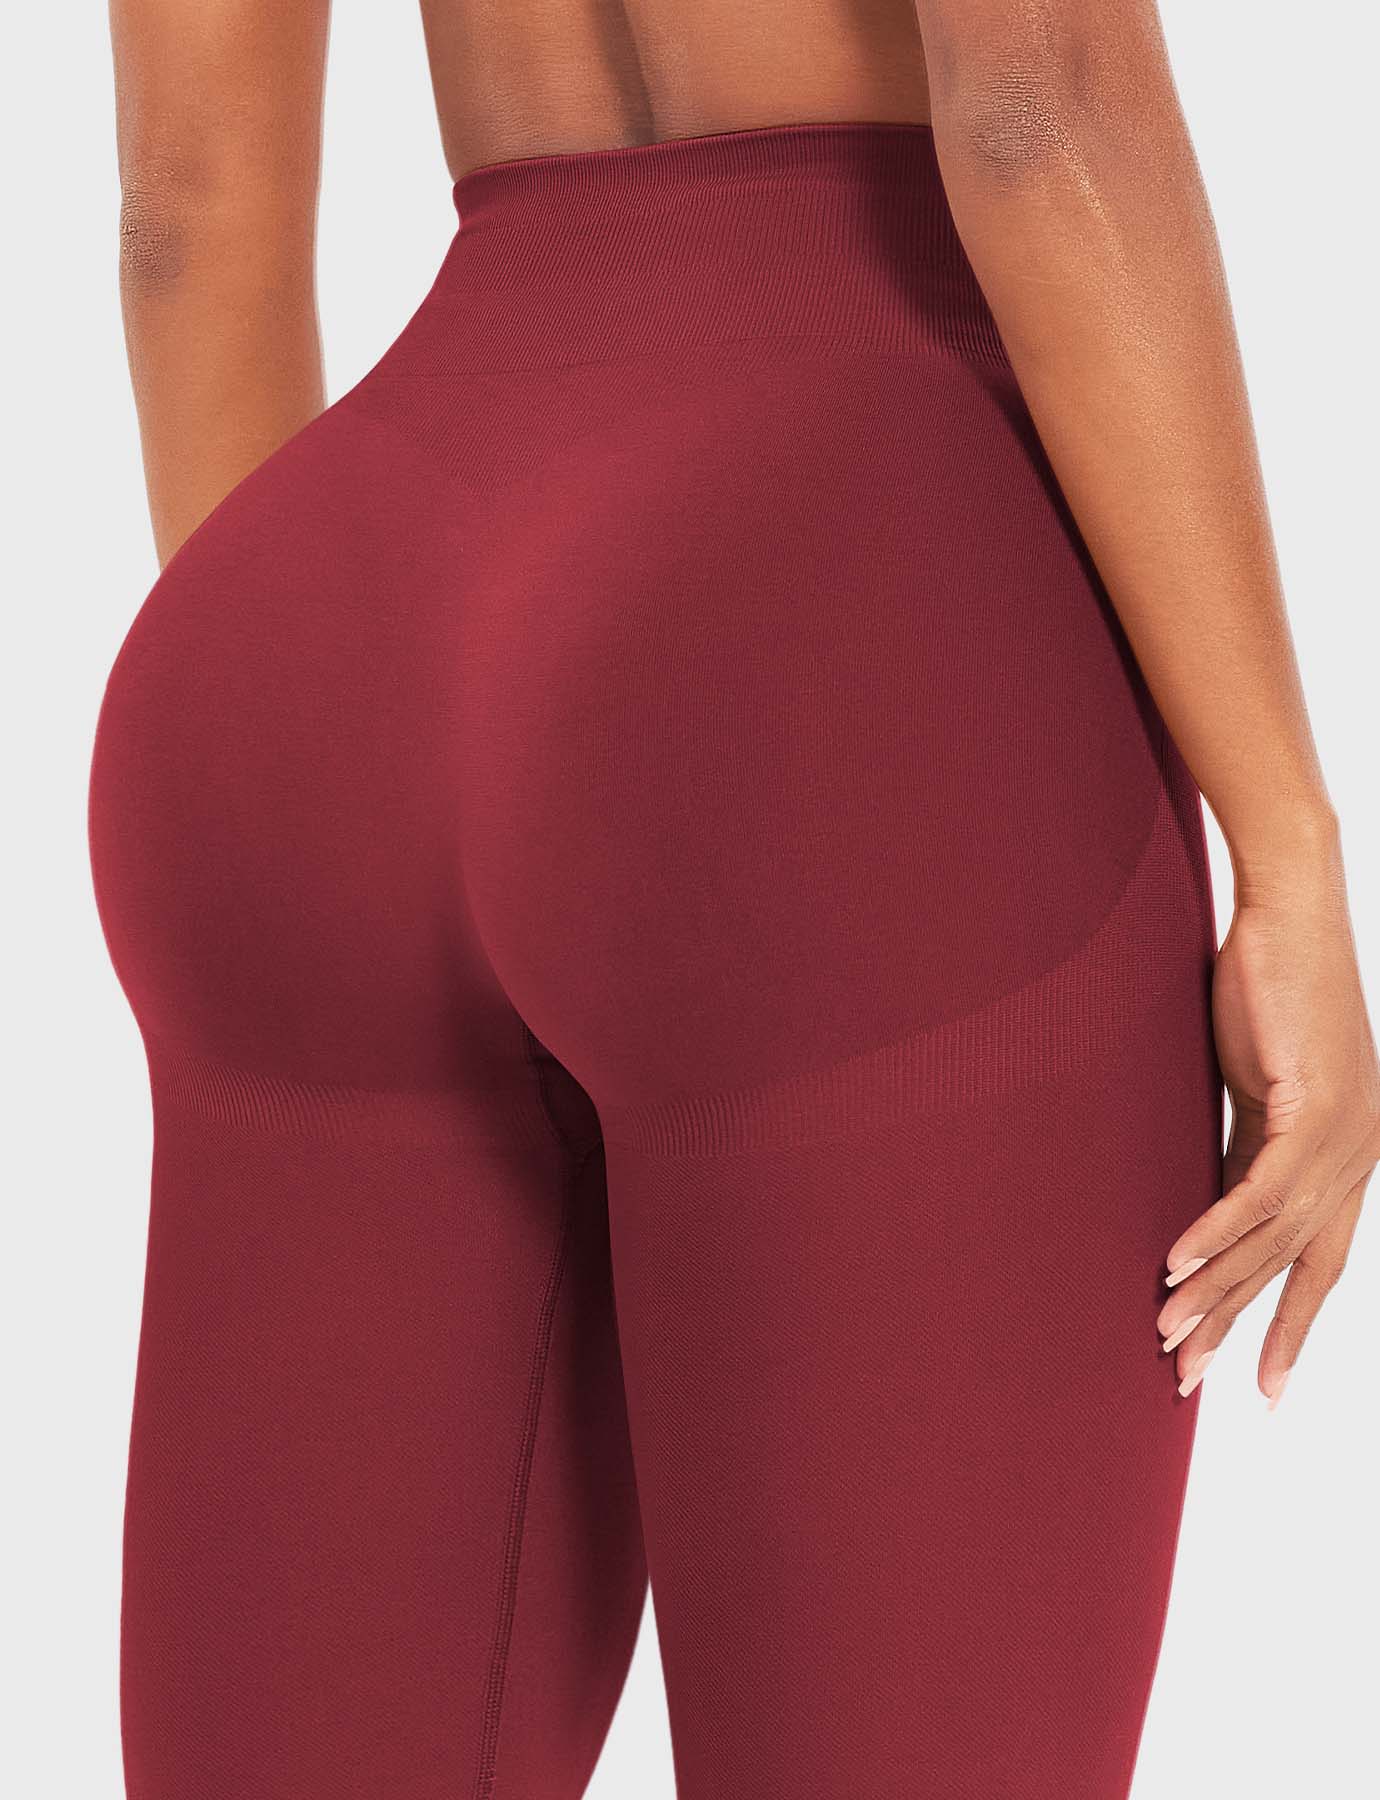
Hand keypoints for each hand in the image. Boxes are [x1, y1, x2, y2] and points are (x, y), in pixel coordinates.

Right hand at [1157, 866, 1378, 1402]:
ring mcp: (1345, 1135)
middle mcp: (1359, 1154)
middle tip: (1190, 1381)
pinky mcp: (1315, 1109)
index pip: (1318, 1260)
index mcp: (1348, 1153)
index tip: (1262, 1385)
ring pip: (1274, 1240)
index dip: (1288, 1324)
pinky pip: (1258, 1193)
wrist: (1290, 909)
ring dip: (1215, 1293)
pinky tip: (1175, 1266)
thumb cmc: (1267, 982)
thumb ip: (1246, 1141)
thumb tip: (1212, 1195)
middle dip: (1244, 1330)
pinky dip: (1214, 1233)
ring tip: (1166, 1336)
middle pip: (1296, 1265)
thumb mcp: (1255, 1082)